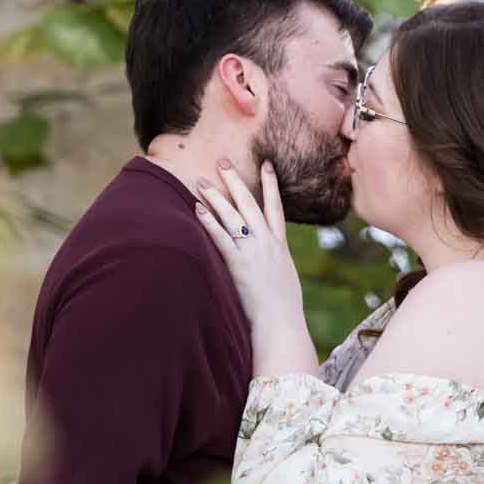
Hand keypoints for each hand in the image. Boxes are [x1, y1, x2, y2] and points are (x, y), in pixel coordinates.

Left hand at [193, 160, 305, 342]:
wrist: (280, 323)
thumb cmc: (283, 308)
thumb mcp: (284, 278)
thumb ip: (276, 263)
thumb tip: (271, 260)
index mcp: (280, 245)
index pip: (275, 207)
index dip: (271, 184)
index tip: (266, 164)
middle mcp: (267, 243)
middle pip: (249, 203)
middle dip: (235, 180)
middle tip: (222, 160)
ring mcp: (253, 251)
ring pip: (233, 216)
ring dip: (216, 197)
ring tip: (201, 182)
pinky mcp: (239, 264)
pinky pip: (221, 238)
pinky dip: (210, 222)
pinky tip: (198, 209)